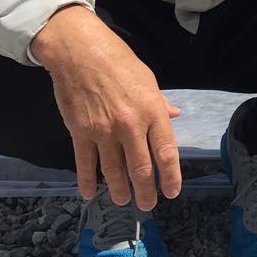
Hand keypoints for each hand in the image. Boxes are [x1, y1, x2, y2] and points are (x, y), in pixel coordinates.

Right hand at [31, 6, 181, 209]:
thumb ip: (160, 104)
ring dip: (118, 190)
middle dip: (145, 191)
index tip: (172, 192)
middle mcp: (130, 125)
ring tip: (122, 201)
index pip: (166, 152)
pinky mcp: (80, 131)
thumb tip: (176, 115)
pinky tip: (88, 193)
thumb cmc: (118, 62)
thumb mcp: (148, 80)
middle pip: (141, 167)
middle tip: (147, 205)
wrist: (80, 52)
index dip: (170, 176)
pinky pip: (84, 162)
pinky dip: (86, 180)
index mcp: (152, 111)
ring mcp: (104, 130)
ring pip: (113, 170)